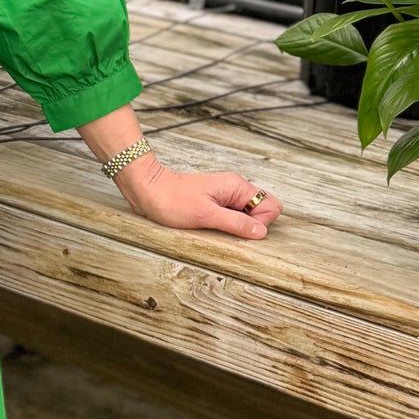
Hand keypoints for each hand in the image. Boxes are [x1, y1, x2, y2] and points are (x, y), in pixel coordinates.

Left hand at [112, 154, 281, 240]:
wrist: (147, 190)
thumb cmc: (171, 199)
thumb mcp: (206, 215)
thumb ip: (235, 223)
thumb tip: (260, 232)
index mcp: (236, 186)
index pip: (270, 206)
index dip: (260, 223)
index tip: (239, 229)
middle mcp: (234, 188)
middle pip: (261, 210)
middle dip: (252, 225)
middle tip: (228, 230)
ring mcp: (225, 195)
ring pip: (247, 214)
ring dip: (238, 226)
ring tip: (216, 228)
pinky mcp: (215, 202)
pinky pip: (232, 215)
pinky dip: (227, 224)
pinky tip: (212, 226)